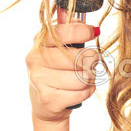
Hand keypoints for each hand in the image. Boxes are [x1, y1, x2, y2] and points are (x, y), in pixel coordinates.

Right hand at [25, 8, 100, 122]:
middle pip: (79, 57)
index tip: (94, 32)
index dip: (83, 31)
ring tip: (85, 78)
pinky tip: (80, 90)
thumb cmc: (56, 71)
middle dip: (92, 60)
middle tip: (92, 63)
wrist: (45, 104)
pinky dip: (87, 91)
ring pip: (82, 76)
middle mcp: (35, 59)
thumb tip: (90, 26)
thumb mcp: (58, 48)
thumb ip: (70, 32)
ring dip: (90, 78)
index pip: (64, 32)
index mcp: (39, 43)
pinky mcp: (48, 98)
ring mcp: (39, 79)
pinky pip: (82, 92)